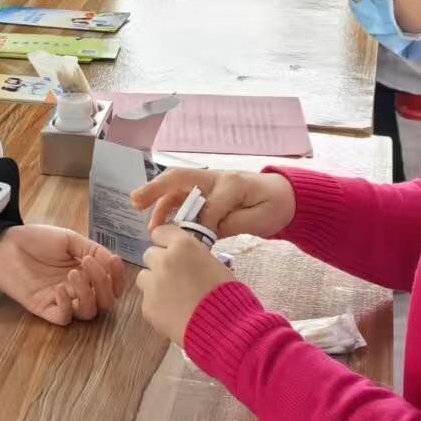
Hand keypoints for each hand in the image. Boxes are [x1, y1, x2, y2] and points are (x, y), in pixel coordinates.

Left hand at [0, 224, 125, 325]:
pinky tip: (59, 288)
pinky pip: (64, 318)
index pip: (113, 285)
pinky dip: (67, 305)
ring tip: (73, 272)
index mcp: (87, 273)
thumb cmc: (37, 239)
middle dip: (104, 284)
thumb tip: (113, 261)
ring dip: (88, 293)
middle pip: (105, 302)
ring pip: (89, 312)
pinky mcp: (45, 309)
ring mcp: (63, 301)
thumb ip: (93, 249)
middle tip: (88, 264)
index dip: (119, 277)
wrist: (6, 243)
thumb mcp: (69, 238)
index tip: (114, 261)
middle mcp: (79, 290)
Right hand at [131, 167, 296, 240]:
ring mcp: (209, 184)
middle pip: (179, 178)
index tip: (197, 242)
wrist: (286, 197)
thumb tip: (203, 230)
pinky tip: (161, 225)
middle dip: (155, 189)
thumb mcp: (257, 218)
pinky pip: (181, 196)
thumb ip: (229, 222)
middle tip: (134, 202)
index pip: (208, 202)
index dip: (201, 223)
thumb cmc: (272, 207)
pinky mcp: (206, 192)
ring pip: (176, 188)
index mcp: (230, 183)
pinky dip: (168, 208)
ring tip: (148, 226)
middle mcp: (215, 179)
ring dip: (159, 203)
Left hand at [136, 225, 238, 347]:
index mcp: (183, 245)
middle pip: (150, 255)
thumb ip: (194, 256)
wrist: (224, 327)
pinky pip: (146, 300)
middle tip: (175, 278)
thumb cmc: (227, 294)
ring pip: (144, 277)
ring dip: (154, 283)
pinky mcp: (147, 306)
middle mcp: (163, 260)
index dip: (165, 243)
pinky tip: (173, 313)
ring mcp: (153, 284)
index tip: (171, 252)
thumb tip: (186, 260)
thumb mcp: (215, 264)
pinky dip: (156, 305)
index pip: (160, 232)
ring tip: (173, 297)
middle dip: (160, 264)